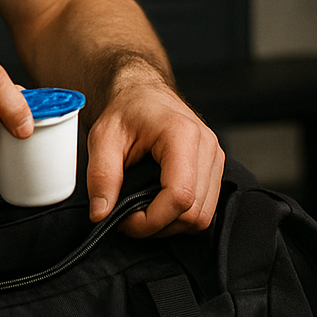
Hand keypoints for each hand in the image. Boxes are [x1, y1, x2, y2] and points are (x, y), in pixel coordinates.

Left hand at [85, 61, 223, 236]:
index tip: (125, 221)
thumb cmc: (126, 109)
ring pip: (203, 216)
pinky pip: (206, 208)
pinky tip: (159, 205)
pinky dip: (182, 216)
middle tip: (129, 218)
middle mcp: (206, 145)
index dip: (151, 220)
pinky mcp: (214, 166)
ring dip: (171, 224)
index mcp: (181, 134)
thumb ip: (101, 176)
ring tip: (142, 212)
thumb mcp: (102, 138)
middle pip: (193, 212)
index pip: (179, 196)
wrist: (143, 92)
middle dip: (158, 225)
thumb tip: (101, 213)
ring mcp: (215, 156)